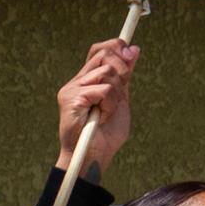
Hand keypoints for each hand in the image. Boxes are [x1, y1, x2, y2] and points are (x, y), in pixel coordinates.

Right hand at [57, 37, 137, 174]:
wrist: (93, 158)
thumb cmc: (105, 136)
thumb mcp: (121, 99)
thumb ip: (125, 76)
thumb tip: (134, 49)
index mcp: (87, 80)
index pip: (99, 49)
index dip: (116, 46)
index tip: (132, 54)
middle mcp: (77, 82)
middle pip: (104, 54)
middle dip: (122, 69)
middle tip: (120, 94)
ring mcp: (71, 90)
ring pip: (107, 71)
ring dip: (116, 93)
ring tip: (107, 112)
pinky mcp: (71, 99)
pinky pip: (104, 89)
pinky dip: (110, 104)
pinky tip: (101, 118)